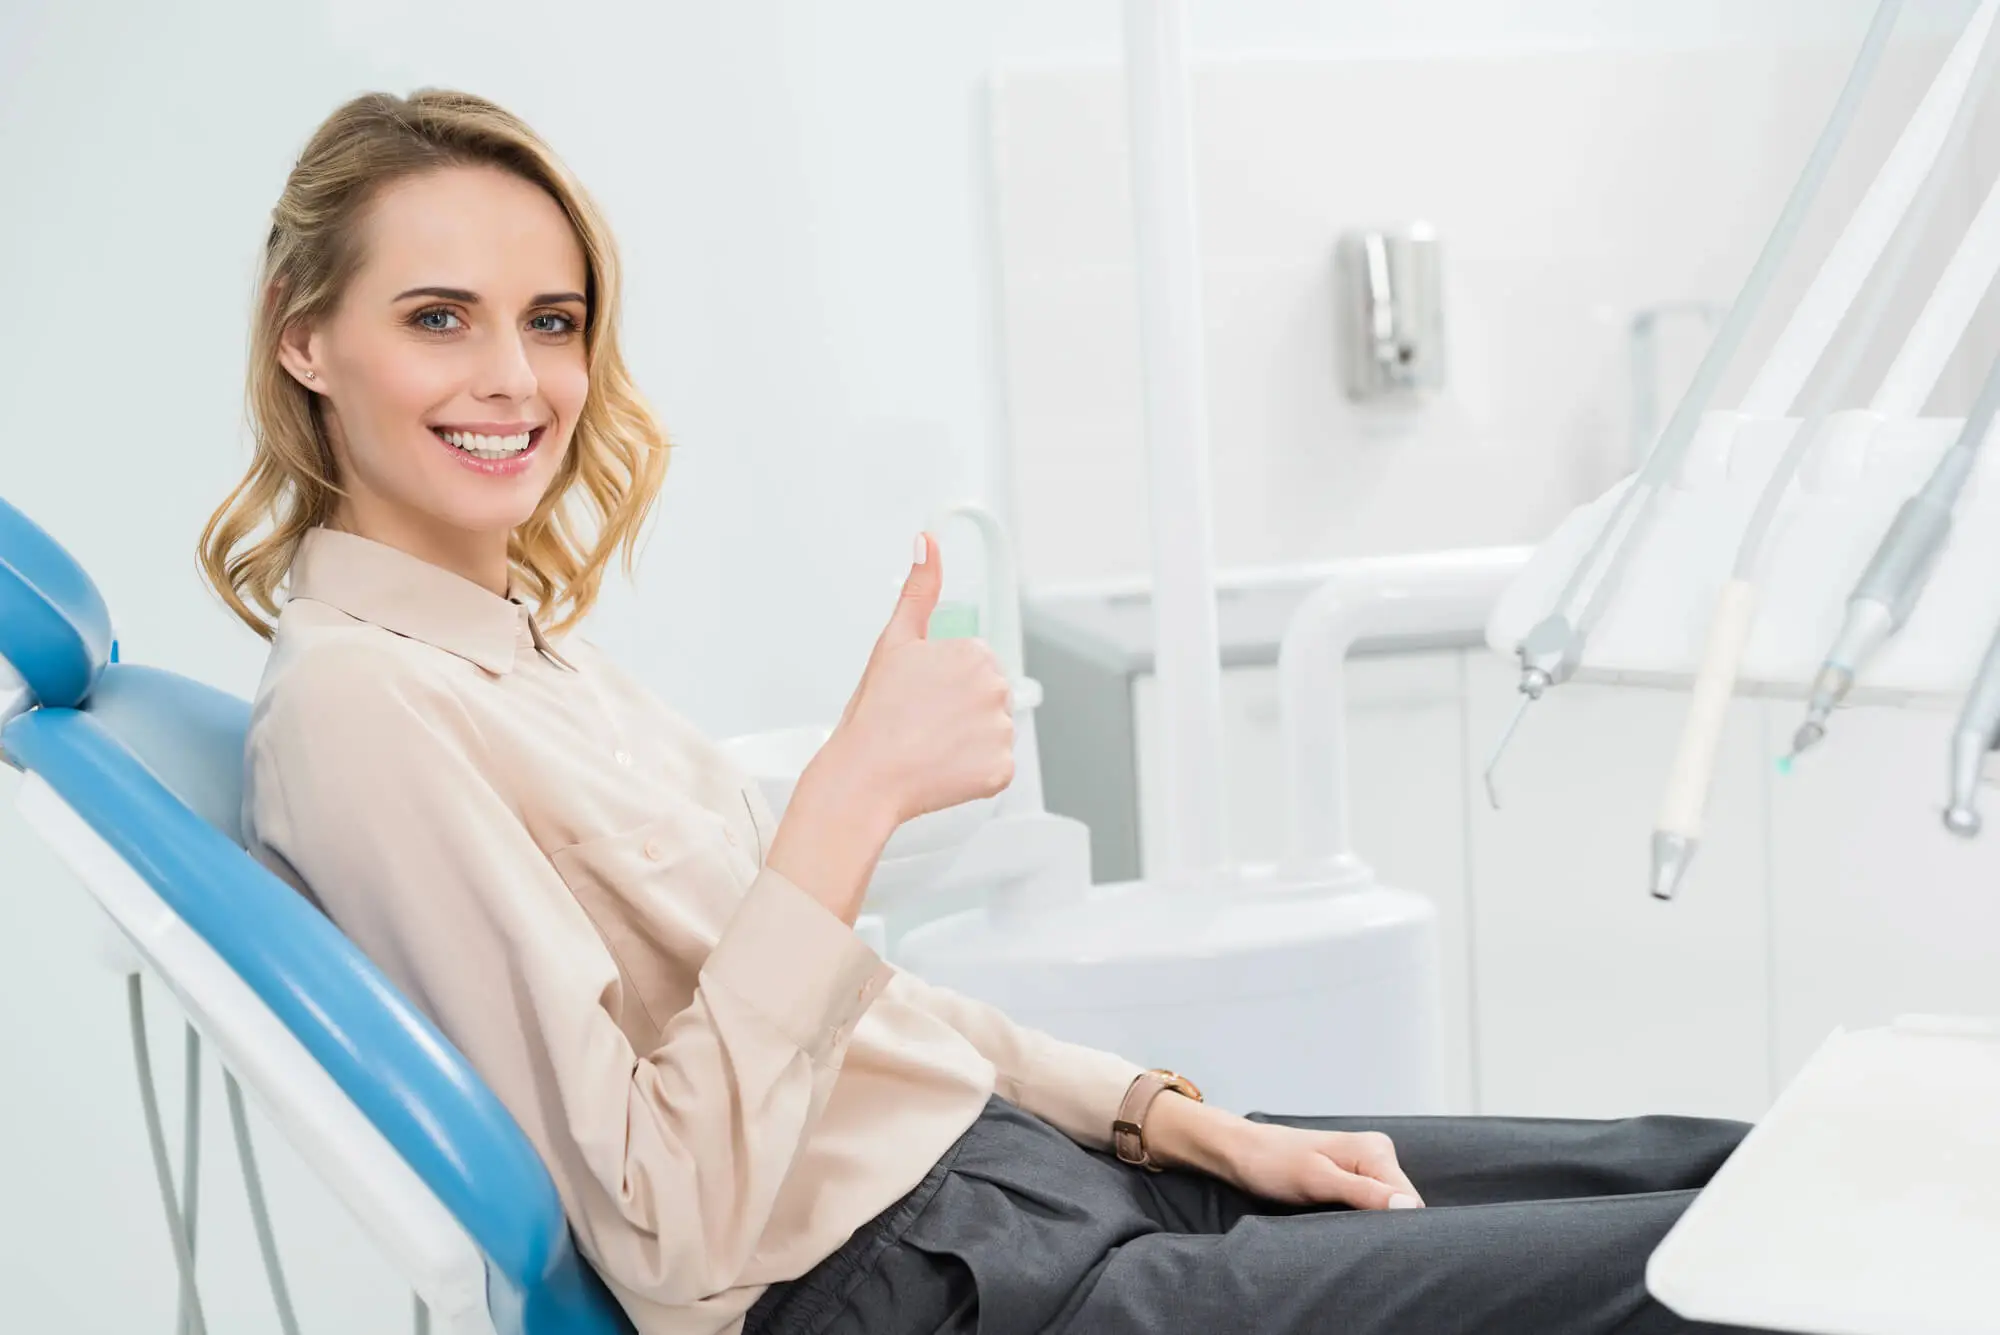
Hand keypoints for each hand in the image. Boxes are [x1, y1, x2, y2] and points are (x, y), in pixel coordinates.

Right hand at [765, 534, 1013, 920]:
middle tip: (921, 723)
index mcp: (975, 655)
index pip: (972, 667)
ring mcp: (1001, 732)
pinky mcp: (1001, 770)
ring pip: (991, 733)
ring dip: (966, 742)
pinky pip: (994, 768)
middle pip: (986, 698)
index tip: (919, 697)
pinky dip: (972, 773)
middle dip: (959, 710)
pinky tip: (940, 767)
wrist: (865, 776)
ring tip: (927, 747)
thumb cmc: (874, 715)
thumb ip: (919, 592)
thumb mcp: (894, 643)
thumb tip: (928, 542)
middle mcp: (996, 690)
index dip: (942, 684)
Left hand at [1146, 1096, 1424, 1210]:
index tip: (1370, 1241)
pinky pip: (1371, 1204)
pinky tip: (1342, 1224)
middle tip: (1351, 1237)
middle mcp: (1377, 1153)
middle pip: (1401, 1204)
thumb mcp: (1317, 1180)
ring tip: (1343, 1229)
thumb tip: (1408, 1206)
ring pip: (1387, 1207)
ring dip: (1370, 1224)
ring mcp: (1366, 1165)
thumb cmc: (1272, 1163)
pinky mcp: (1353, 1177)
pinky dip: (1360, 1218)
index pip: (1410, 1200)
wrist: (1241, 1153)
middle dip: (1383, 1226)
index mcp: (1376, 1150)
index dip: (1396, 1226)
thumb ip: (1363, 1192)